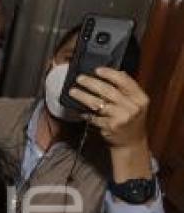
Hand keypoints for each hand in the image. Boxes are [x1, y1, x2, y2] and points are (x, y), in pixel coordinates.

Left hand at [69, 67, 152, 181]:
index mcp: (140, 98)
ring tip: (73, 91)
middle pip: (108, 91)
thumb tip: (113, 72)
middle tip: (80, 79)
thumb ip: (127, 90)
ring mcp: (122, 117)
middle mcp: (133, 107)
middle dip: (91, 83)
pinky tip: (80, 111)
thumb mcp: (135, 104)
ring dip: (83, 96)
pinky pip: (94, 117)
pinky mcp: (110, 126)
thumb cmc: (130, 120)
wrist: (131, 142)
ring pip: (98, 103)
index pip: (124, 81)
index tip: (97, 70)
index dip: (109, 74)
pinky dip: (86, 114)